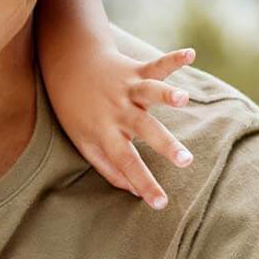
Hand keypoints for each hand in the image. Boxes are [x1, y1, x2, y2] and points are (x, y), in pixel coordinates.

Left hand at [50, 46, 196, 209]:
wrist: (68, 64)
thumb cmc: (77, 110)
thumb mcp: (83, 142)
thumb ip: (108, 167)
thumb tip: (135, 192)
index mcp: (105, 131)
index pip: (125, 162)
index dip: (143, 183)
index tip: (161, 203)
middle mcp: (118, 110)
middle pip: (144, 129)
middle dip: (165, 144)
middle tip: (185, 160)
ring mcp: (127, 89)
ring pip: (149, 92)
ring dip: (166, 94)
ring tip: (183, 98)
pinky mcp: (135, 70)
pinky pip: (156, 65)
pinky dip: (173, 59)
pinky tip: (191, 54)